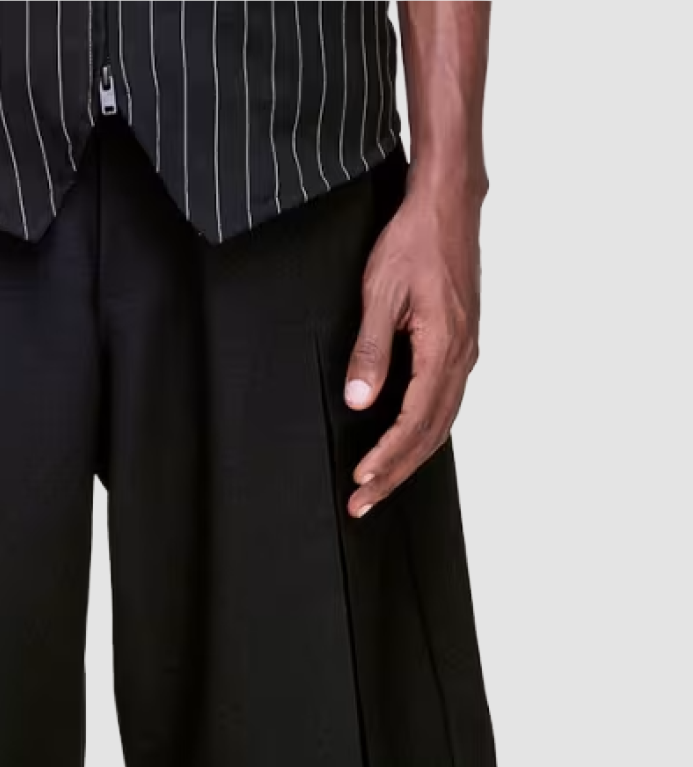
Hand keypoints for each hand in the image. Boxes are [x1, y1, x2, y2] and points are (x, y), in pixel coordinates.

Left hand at [342, 180, 481, 515]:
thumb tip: (359, 400)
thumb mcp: (380, 292)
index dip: (387, 456)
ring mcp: (465, 352)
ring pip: (440, 423)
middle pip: (430, 434)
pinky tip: (403, 446)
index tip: (361, 481)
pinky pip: (444, 404)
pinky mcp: (461, 345)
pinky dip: (423, 434)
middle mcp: (462, 356)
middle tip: (362, 505)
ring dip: (408, 459)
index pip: (414, 421)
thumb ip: (370, 349)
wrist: (448, 204)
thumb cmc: (414, 240)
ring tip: (377, 487)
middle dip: (394, 474)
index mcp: (444, 347)